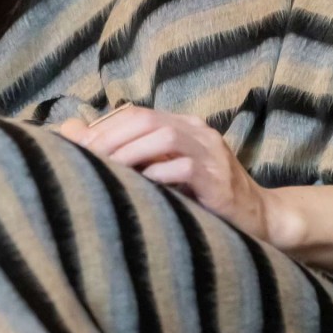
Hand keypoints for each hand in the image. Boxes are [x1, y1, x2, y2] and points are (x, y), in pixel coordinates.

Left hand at [67, 107, 273, 243]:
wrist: (259, 218)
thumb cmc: (205, 198)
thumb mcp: (166, 172)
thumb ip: (130, 154)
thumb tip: (73, 134)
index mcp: (184, 126)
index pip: (136, 114)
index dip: (103, 129)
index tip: (76, 150)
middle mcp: (198, 131)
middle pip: (146, 119)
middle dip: (110, 137)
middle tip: (84, 160)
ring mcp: (211, 153)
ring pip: (164, 137)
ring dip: (129, 153)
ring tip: (106, 172)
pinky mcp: (218, 179)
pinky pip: (184, 168)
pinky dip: (158, 175)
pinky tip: (140, 189)